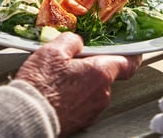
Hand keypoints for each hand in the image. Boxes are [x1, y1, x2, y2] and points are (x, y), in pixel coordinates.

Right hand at [14, 33, 140, 136]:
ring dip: (83, 79)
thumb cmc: (41, 83)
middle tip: (75, 56)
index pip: (128, 63)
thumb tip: (78, 42)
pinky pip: (85, 101)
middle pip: (105, 74)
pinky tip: (58, 89)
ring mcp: (92, 110)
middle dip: (94, 64)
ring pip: (94, 88)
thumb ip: (72, 41)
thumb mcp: (54, 50)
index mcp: (99, 73)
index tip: (134, 49)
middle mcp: (101, 94)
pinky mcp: (82, 121)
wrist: (28, 116)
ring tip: (60, 74)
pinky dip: (76, 93)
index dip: (132, 54)